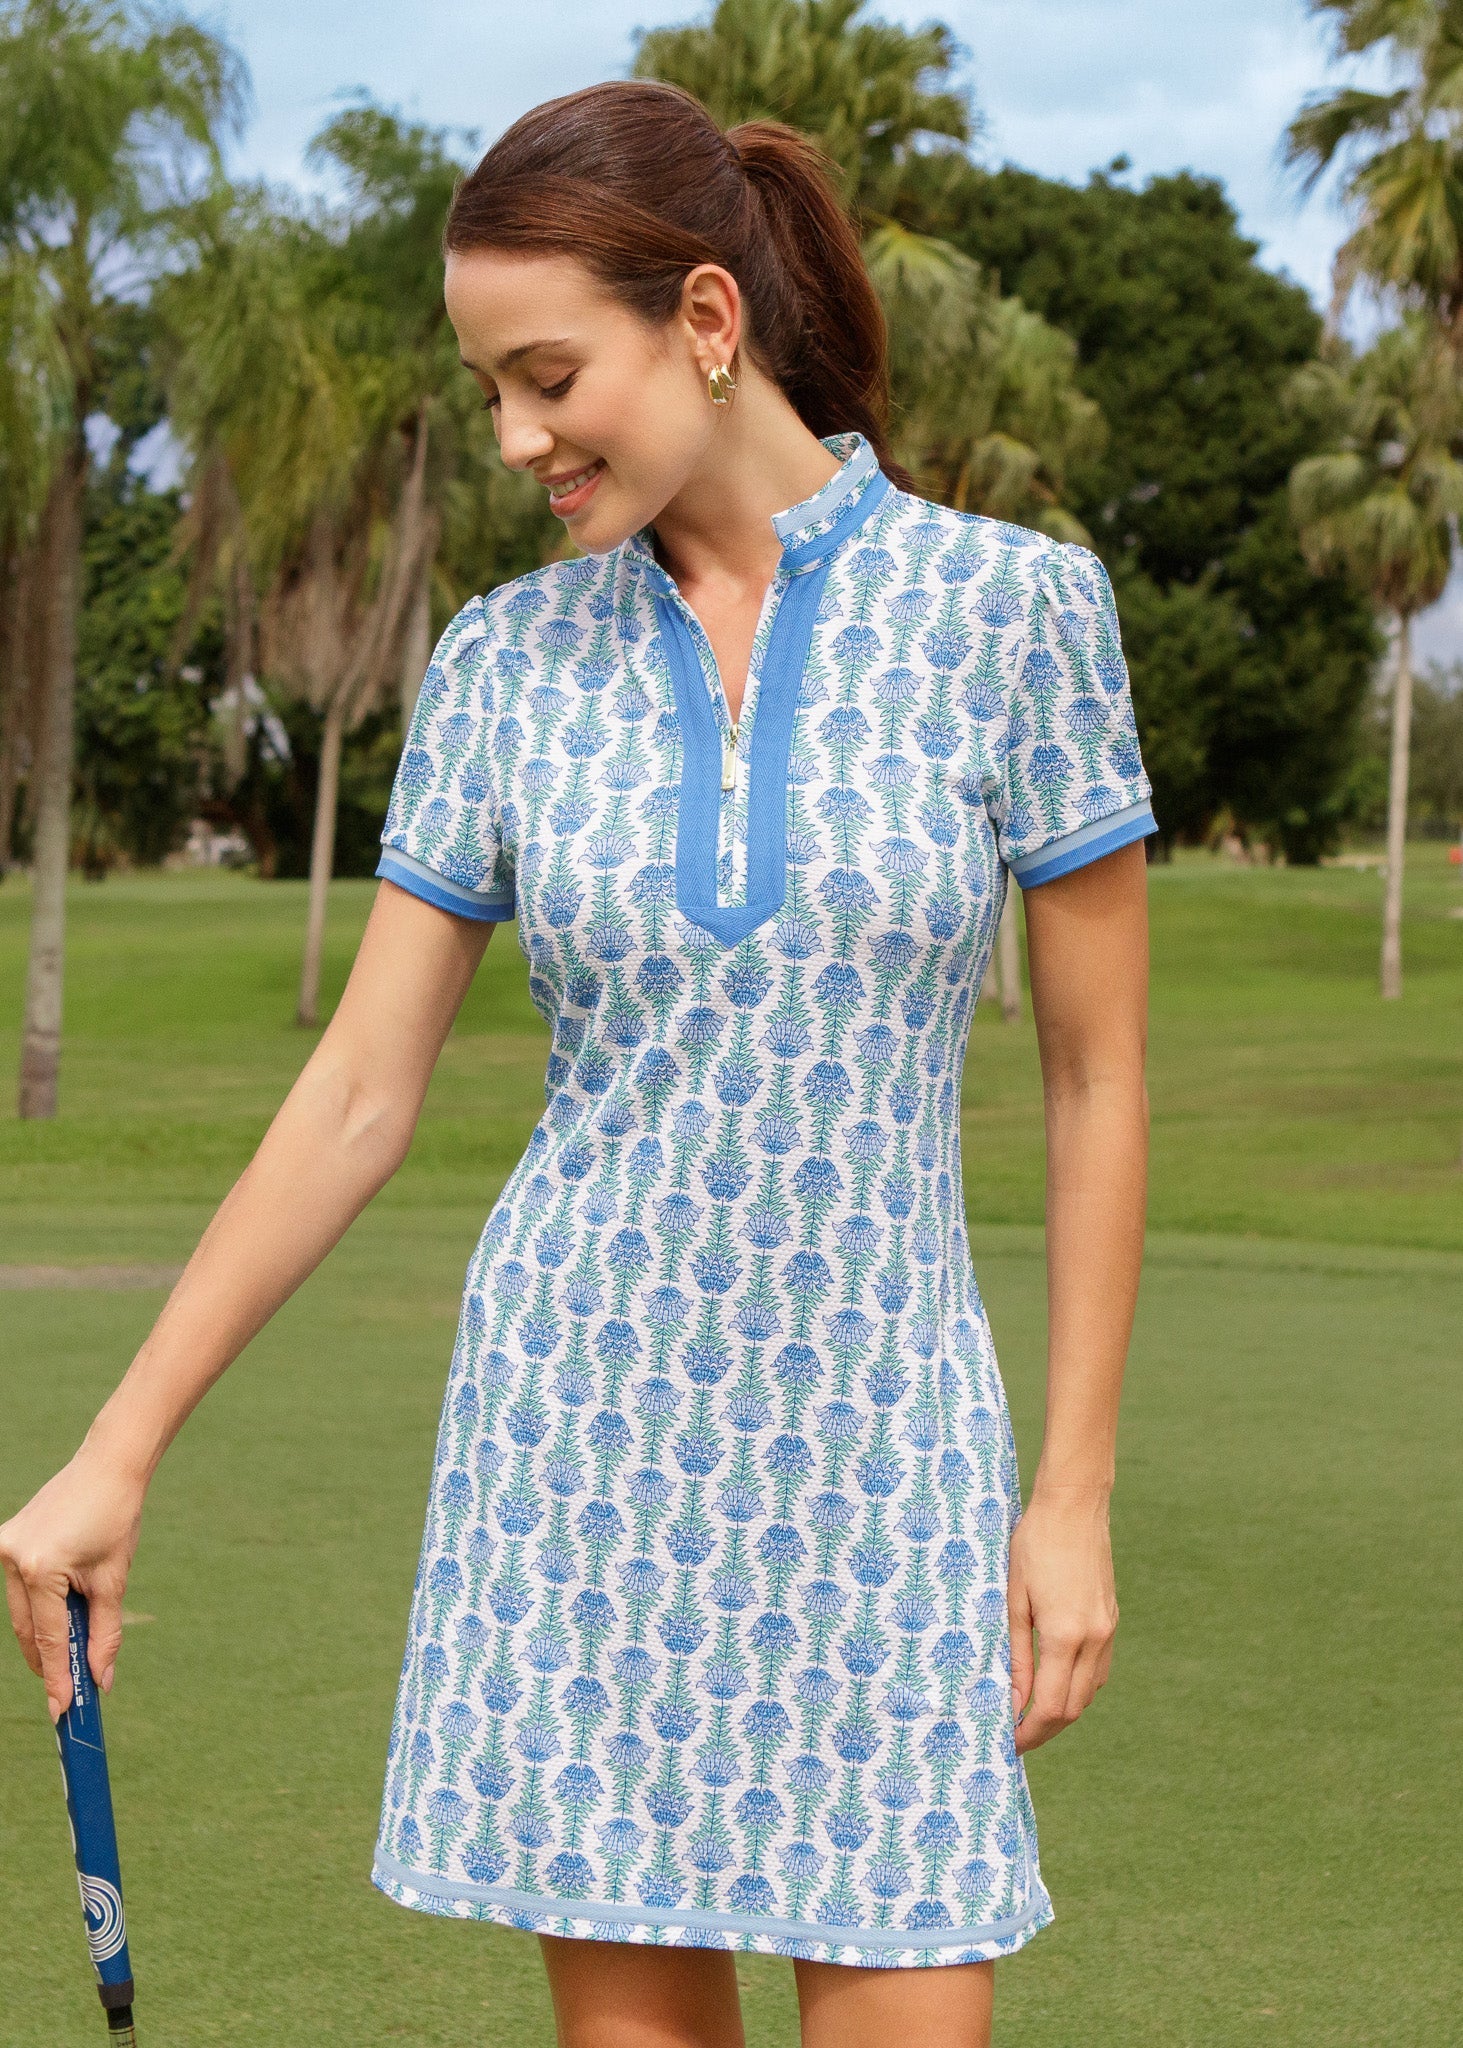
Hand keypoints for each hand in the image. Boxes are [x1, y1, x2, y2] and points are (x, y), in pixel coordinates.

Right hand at [0, 1445, 144, 1720]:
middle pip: (31, 1629)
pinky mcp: (6, 1540)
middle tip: (68, 1693)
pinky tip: (59, 1618)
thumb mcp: (114, 1580)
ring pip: (23, 1611)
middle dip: (49, 1661)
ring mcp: (5, 1548)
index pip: (50, 1638)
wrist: (108, 1466)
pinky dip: (39, 1605)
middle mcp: (14, 1559)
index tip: (63, 1711)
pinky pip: (20, 1587)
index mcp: (41, 1569)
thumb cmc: (116, 1518)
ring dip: (44, 1634)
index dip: (57, 1678)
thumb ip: (105, 1633)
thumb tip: (101, 1680)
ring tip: (68, 1659)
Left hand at [1007, 1483, 1117, 1753]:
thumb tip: (1013, 1700)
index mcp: (1065, 1634)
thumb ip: (1016, 1654)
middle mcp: (1094, 1638)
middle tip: (1016, 1734)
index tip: (1008, 1741)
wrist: (1075, 1505)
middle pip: (1073, 1708)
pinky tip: (1055, 1681)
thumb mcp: (1014, 1599)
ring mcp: (1107, 1630)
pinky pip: (1098, 1669)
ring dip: (1062, 1709)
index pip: (1050, 1706)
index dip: (1029, 1732)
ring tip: (1030, 1711)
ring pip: (1089, 1691)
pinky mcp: (1111, 1619)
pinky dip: (1078, 1686)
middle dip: (1045, 1729)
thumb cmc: (1034, 1544)